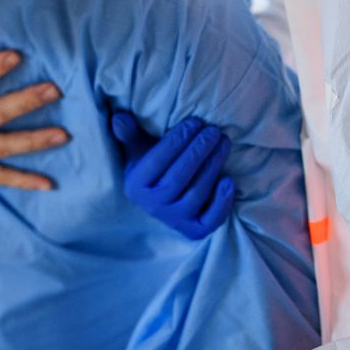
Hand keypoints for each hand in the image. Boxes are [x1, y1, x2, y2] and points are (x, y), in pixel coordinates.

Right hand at [111, 112, 234, 239]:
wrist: (160, 200)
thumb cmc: (150, 168)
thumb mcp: (137, 150)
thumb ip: (130, 134)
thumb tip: (120, 117)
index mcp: (136, 186)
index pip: (156, 162)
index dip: (176, 141)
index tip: (193, 122)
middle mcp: (153, 206)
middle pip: (179, 177)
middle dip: (198, 151)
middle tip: (212, 131)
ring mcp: (174, 220)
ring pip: (196, 193)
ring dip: (212, 166)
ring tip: (223, 143)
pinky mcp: (195, 231)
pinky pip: (211, 219)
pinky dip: (222, 202)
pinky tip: (229, 180)